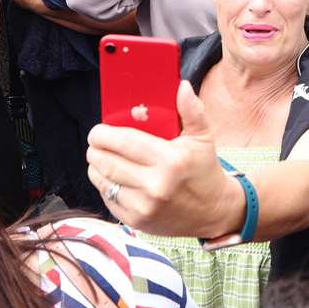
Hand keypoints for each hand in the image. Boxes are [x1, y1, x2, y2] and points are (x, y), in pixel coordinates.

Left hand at [85, 80, 237, 238]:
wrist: (214, 211)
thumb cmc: (204, 169)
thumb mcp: (203, 137)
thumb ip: (191, 110)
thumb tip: (182, 86)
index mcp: (171, 161)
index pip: (125, 143)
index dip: (104, 134)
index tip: (98, 130)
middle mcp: (156, 186)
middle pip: (108, 162)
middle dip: (95, 149)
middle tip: (95, 142)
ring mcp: (144, 206)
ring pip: (104, 181)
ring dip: (96, 167)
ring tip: (99, 158)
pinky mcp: (137, 221)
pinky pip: (108, 199)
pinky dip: (105, 186)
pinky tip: (111, 178)